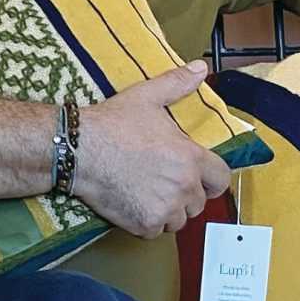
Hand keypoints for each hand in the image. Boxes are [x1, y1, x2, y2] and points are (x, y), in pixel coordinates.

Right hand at [77, 62, 232, 236]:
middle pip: (198, 203)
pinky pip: (155, 232)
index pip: (221, 179)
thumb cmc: (112, 124)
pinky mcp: (144, 224)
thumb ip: (178, 84)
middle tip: (162, 183)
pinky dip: (146, 223)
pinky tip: (132, 205)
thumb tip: (201, 68)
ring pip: (178, 221)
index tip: (199, 179)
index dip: (211, 179)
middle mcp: (183, 186)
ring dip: (167, 212)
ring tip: (147, 195)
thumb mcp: (147, 97)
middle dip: (184, 196)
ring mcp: (164, 208)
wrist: (78, 150)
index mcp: (191, 158)